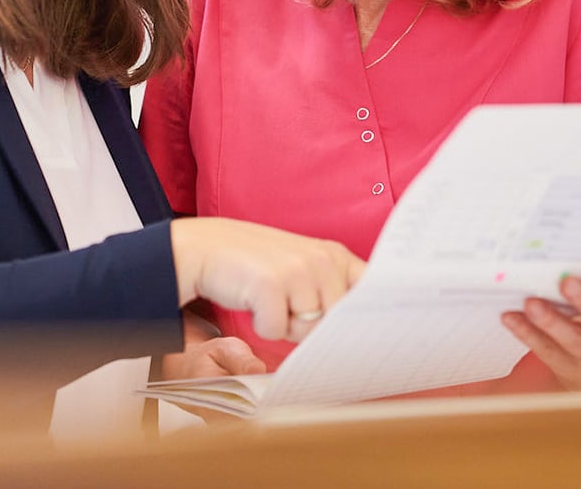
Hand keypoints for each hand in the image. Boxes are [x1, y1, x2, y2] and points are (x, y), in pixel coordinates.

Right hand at [170, 218, 365, 342]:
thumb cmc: (259, 266)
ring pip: (306, 331)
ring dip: (284, 326)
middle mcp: (322, 260)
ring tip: (268, 298)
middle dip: (310, 327)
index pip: (371, 291)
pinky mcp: (271, 284)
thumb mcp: (304, 269)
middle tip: (287, 304)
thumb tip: (355, 334)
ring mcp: (298, 271)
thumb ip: (332, 291)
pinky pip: (275, 332)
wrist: (209, 247)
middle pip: (335, 324)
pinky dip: (261, 325)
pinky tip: (252, 299)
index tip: (362, 332)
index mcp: (336, 256)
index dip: (367, 317)